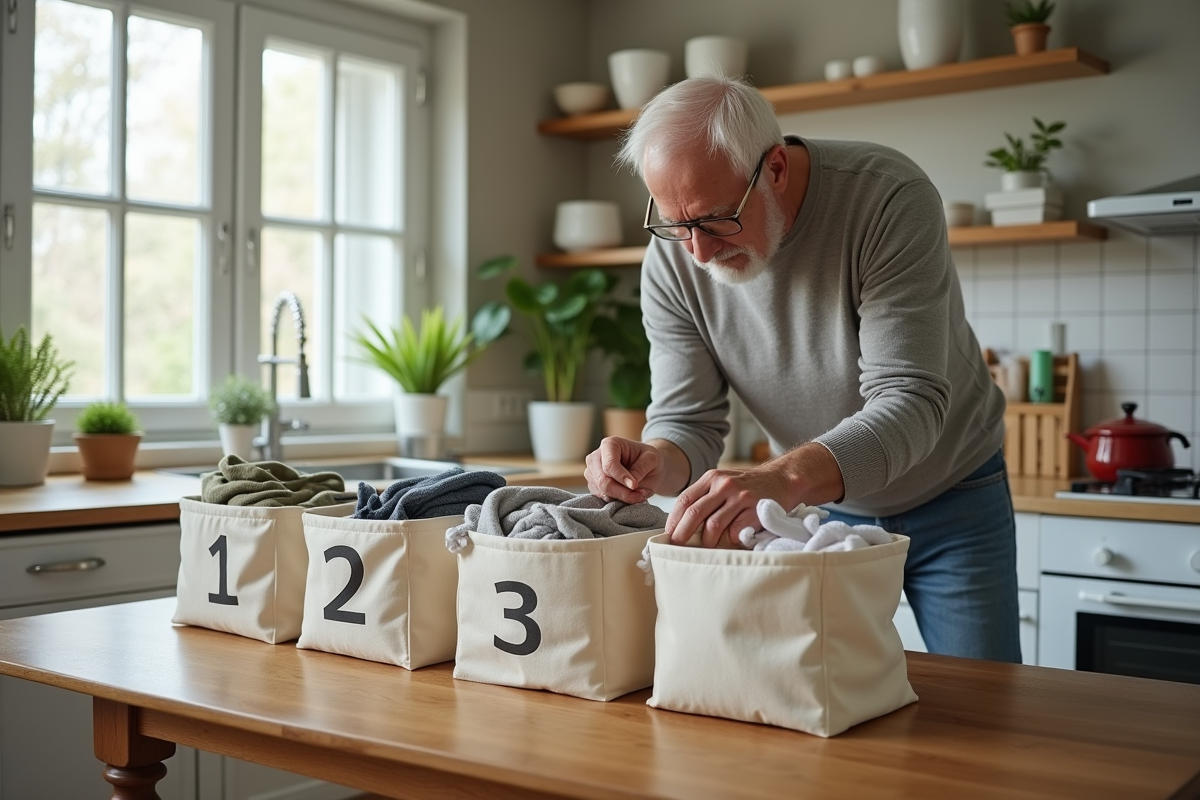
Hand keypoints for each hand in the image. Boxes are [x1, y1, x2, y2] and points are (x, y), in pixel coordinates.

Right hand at [584, 437, 664, 503]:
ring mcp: (592, 473)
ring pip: (602, 492)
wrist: (645, 466)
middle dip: (622, 492)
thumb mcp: (652, 459)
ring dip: (622, 498)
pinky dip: (618, 501)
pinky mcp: (593, 486)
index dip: (622, 478)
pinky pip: (603, 498)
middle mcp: (596, 457)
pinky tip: (630, 496)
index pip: (609, 465)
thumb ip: (641, 468)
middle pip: (603, 481)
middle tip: (640, 496)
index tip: (635, 485)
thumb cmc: (647, 459)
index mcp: (609, 444)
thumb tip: (631, 485)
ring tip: (639, 495)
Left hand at [666, 465, 795, 547]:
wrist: (782, 479)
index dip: (673, 520)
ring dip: (707, 542)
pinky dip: (730, 541)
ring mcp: (741, 497)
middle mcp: (724, 484)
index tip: (667, 536)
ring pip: (713, 526)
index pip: (684, 500)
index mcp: (712, 478)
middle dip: (682, 534)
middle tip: (677, 548)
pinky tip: (732, 541)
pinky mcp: (755, 510)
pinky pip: (735, 532)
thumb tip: (681, 526)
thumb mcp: (724, 484)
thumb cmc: (748, 487)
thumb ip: (706, 499)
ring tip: (707, 548)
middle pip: (694, 513)